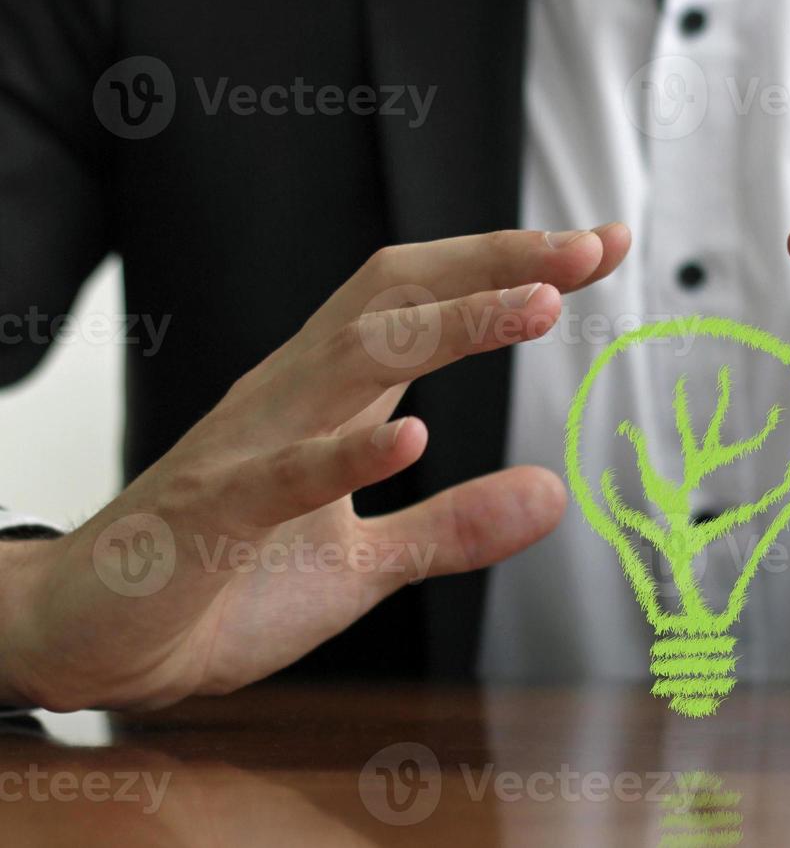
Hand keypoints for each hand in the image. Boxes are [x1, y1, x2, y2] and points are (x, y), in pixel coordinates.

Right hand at [0, 225, 630, 710]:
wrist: (94, 638)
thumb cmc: (222, 582)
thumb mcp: (366, 564)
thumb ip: (455, 527)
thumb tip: (553, 493)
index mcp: (328, 398)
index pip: (423, 302)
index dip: (507, 269)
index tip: (598, 248)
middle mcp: (291, 398)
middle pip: (396, 297)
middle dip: (495, 264)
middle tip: (587, 248)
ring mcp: (247, 448)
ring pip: (351, 359)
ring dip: (449, 326)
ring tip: (539, 306)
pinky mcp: (207, 515)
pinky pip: (279, 475)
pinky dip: (345, 455)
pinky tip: (413, 438)